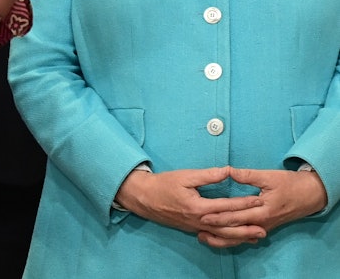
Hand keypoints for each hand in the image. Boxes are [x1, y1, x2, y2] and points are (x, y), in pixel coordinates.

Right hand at [114, 166, 262, 239]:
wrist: (144, 198)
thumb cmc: (163, 184)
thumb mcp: (185, 176)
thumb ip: (208, 175)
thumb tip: (228, 171)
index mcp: (198, 206)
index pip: (226, 206)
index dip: (243, 203)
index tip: (258, 199)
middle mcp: (199, 220)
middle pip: (228, 225)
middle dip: (247, 225)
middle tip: (266, 225)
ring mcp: (196, 227)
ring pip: (223, 235)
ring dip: (241, 236)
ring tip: (257, 236)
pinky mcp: (193, 229)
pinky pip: (215, 237)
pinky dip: (228, 239)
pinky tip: (238, 239)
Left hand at [195, 167, 327, 247]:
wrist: (310, 195)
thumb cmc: (289, 184)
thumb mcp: (269, 176)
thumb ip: (247, 175)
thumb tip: (228, 171)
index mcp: (263, 210)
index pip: (237, 215)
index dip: (219, 216)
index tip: (202, 214)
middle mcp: (263, 222)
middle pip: (236, 227)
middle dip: (217, 227)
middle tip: (198, 226)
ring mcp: (264, 226)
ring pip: (241, 236)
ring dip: (223, 237)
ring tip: (204, 236)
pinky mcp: (265, 226)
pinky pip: (247, 236)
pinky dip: (234, 238)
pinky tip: (222, 237)